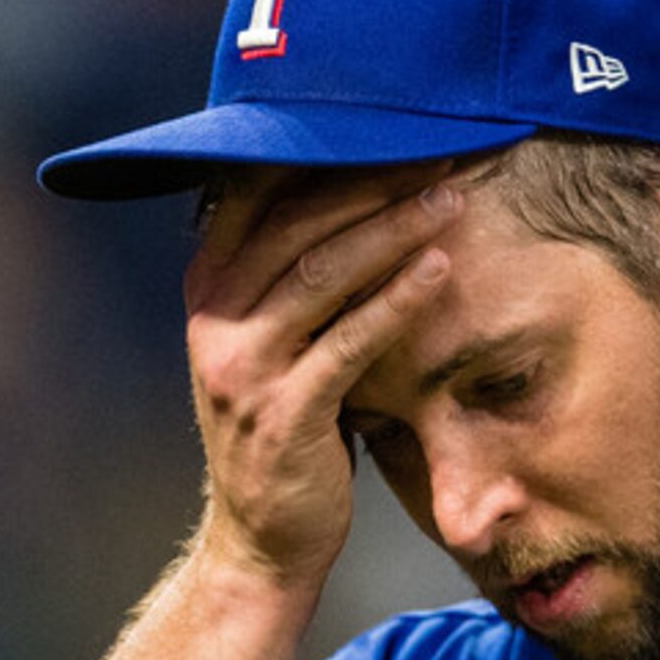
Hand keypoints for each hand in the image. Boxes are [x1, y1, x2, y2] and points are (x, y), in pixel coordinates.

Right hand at [181, 166, 465, 589]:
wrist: (262, 539)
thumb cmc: (287, 428)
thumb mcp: (271, 341)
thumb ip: (290, 276)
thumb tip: (351, 192)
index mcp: (208, 287)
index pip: (257, 193)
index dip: (323, 151)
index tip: (391, 120)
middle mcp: (213, 317)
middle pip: (295, 223)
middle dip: (372, 180)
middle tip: (438, 148)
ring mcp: (243, 366)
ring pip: (321, 273)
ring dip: (393, 229)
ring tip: (452, 196)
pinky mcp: (284, 413)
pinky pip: (348, 342)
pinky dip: (397, 301)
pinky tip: (440, 271)